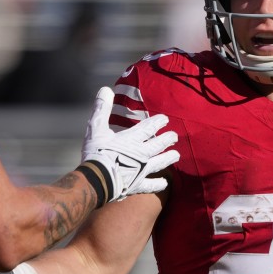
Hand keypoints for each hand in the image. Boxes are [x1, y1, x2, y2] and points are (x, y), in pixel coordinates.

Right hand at [81, 87, 178, 202]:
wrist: (96, 180)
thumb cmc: (96, 153)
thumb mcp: (95, 128)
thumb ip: (102, 109)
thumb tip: (105, 89)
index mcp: (131, 139)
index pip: (149, 128)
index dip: (158, 122)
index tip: (165, 119)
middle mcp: (140, 154)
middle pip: (158, 144)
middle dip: (168, 139)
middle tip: (175, 136)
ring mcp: (141, 170)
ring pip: (159, 163)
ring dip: (168, 158)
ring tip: (177, 155)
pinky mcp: (137, 185)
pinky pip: (151, 185)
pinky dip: (158, 184)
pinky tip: (165, 184)